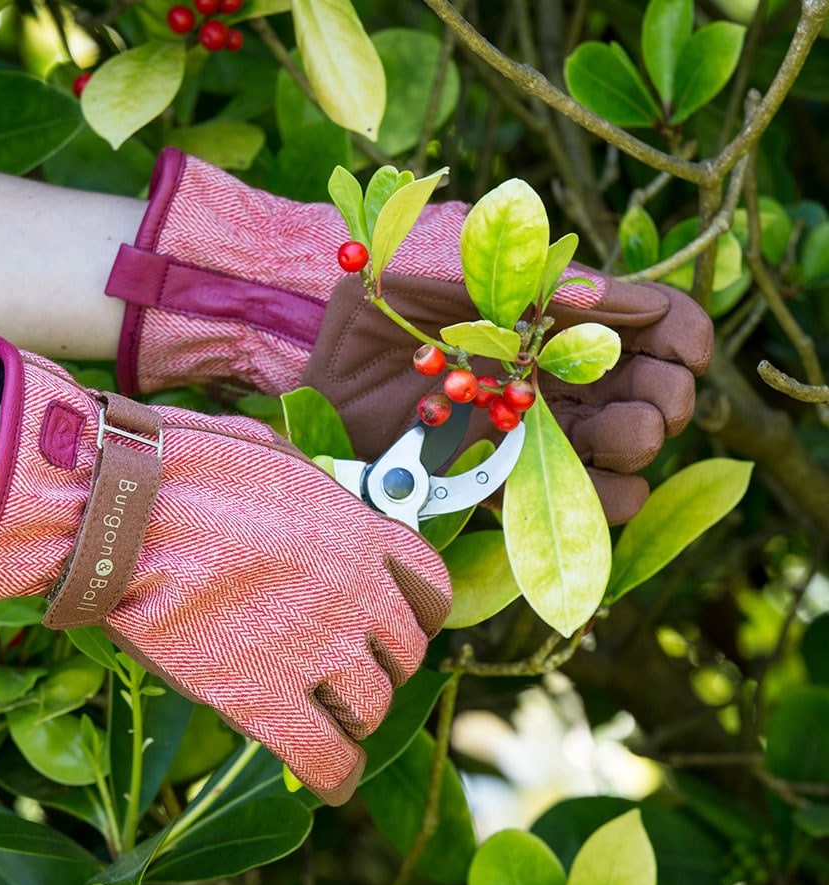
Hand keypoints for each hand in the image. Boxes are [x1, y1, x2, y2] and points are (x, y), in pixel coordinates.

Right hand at [0, 337, 450, 802]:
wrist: (116, 512)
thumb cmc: (181, 467)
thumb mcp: (273, 459)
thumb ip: (317, 499)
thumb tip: (324, 514)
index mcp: (360, 534)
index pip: (432, 590)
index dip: (418, 612)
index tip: (393, 621)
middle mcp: (355, 596)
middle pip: (406, 656)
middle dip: (383, 665)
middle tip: (349, 669)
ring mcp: (315, 649)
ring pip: (372, 709)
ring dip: (355, 715)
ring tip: (328, 715)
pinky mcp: (263, 698)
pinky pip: (326, 759)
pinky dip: (334, 773)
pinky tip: (328, 775)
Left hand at [303, 268, 712, 524]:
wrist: (321, 368)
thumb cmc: (378, 298)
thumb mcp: (449, 261)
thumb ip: (522, 271)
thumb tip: (597, 293)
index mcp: (556, 314)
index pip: (657, 320)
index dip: (684, 336)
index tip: (680, 351)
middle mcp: (557, 374)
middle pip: (658, 391)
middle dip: (666, 397)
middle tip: (638, 400)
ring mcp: (534, 428)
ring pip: (629, 451)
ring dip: (634, 445)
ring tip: (598, 436)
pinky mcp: (502, 477)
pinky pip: (574, 503)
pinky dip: (598, 499)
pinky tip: (581, 480)